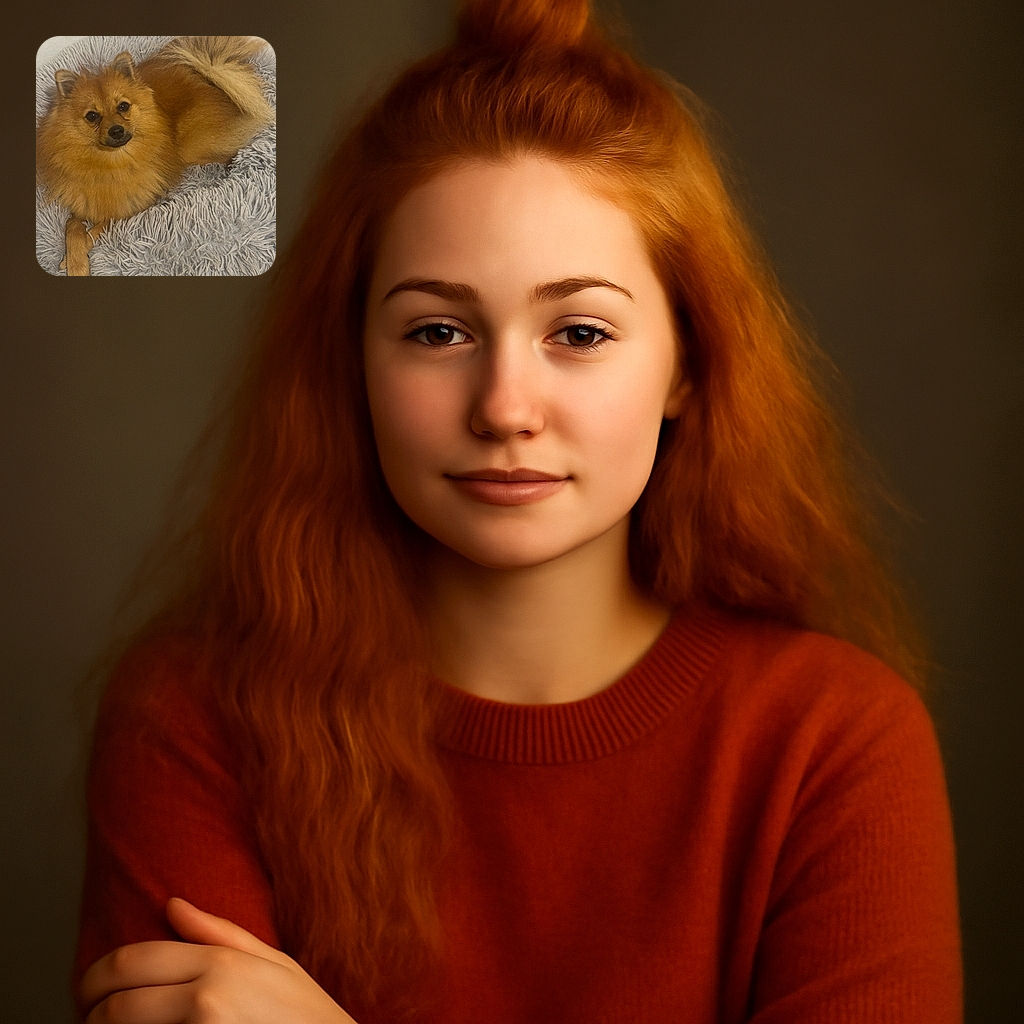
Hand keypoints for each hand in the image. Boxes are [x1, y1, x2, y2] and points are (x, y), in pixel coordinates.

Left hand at [79, 898, 357, 1022]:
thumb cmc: (307, 1016)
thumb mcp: (274, 962)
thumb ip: (219, 933)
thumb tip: (172, 905)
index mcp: (221, 964)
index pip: (131, 961)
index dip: (95, 978)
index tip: (87, 991)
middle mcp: (205, 997)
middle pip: (115, 1004)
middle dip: (91, 1014)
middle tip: (90, 1019)